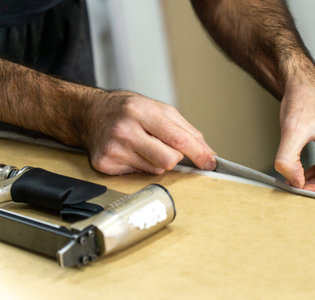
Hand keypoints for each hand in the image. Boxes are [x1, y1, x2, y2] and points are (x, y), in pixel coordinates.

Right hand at [83, 91, 215, 174]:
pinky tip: (131, 153)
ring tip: (144, 146)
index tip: (209, 163)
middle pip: (168, 160)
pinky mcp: (104, 164)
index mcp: (141, 110)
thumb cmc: (129, 110)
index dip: (198, 153)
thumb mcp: (159, 110)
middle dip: (175, 157)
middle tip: (166, 147)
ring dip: (158, 161)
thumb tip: (208, 153)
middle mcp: (124, 129)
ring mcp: (113, 148)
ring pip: (156, 170)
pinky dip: (141, 166)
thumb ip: (186, 130)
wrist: (91, 113)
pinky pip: (139, 175)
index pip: (177, 138)